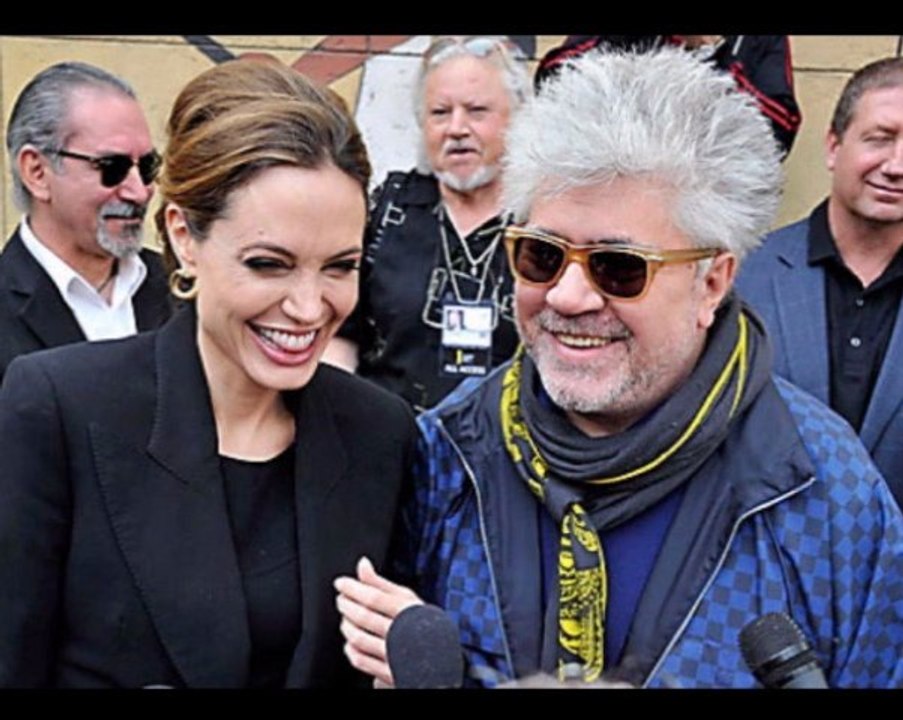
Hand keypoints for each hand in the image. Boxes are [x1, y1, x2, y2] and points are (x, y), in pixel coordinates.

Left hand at [334, 556, 422, 686]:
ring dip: (346, 626)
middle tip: (341, 598)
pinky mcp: (388, 672)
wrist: (439, 657)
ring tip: (345, 617)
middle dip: (346, 605)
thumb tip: (362, 564)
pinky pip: (361, 660)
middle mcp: (401, 633)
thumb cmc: (421, 623)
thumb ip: (381, 583)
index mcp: (408, 611)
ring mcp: (394, 654)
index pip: (374, 597)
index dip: (353, 588)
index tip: (341, 583)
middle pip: (364, 617)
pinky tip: (350, 641)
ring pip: (359, 639)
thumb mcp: (406, 599)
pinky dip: (350, 649)